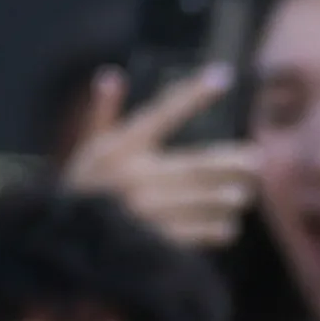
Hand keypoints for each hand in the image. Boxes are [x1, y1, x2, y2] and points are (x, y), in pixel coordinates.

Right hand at [62, 65, 257, 252]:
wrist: (62, 245)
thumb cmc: (81, 192)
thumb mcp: (87, 152)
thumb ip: (102, 116)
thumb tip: (111, 75)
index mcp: (119, 148)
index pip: (162, 113)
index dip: (193, 94)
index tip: (223, 76)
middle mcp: (133, 176)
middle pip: (194, 165)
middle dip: (230, 163)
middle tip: (257, 160)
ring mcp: (144, 211)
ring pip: (199, 200)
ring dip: (226, 197)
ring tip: (245, 194)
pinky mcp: (153, 241)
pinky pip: (195, 232)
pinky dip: (215, 229)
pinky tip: (229, 226)